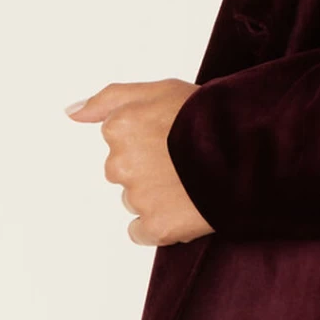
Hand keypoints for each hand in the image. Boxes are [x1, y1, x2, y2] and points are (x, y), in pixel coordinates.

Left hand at [65, 78, 214, 245]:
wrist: (248, 150)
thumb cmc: (208, 116)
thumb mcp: (161, 88)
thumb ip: (110, 98)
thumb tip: (71, 113)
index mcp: (119, 127)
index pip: (120, 140)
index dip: (149, 138)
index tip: (172, 137)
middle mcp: (120, 164)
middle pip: (125, 171)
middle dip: (150, 167)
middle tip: (184, 159)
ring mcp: (137, 198)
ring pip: (135, 200)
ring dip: (157, 194)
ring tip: (191, 181)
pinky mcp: (155, 227)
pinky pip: (142, 231)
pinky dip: (158, 224)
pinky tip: (183, 206)